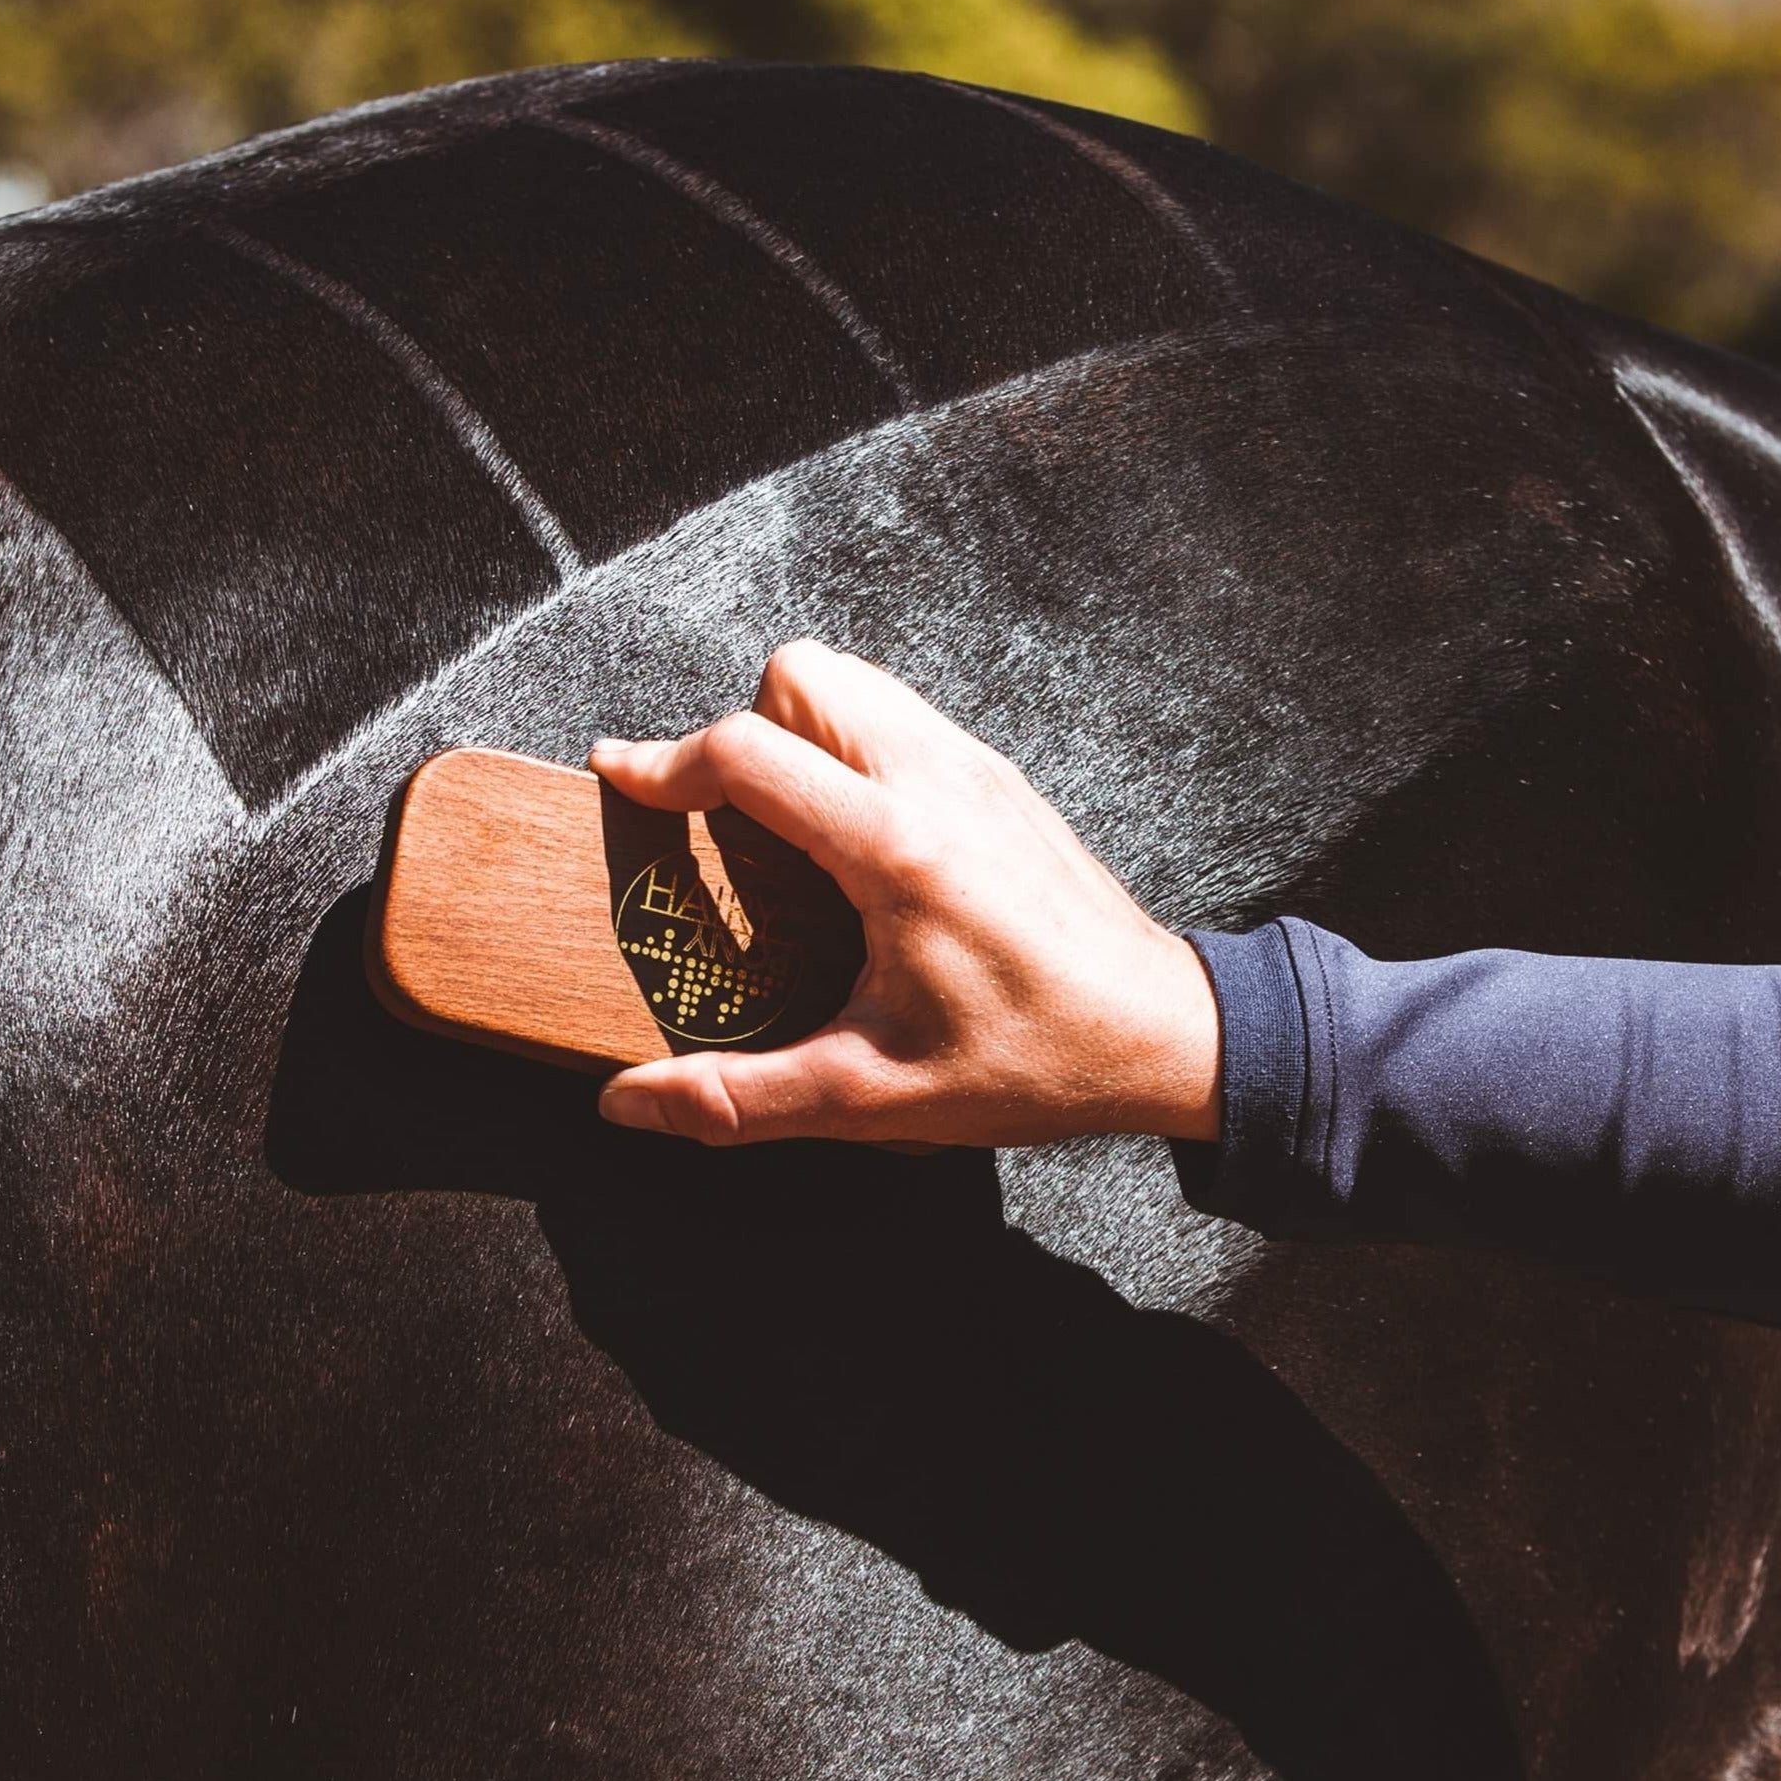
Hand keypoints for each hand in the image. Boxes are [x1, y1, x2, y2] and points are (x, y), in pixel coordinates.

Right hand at [588, 642, 1219, 1148]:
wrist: (1161, 1036)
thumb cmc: (1031, 1061)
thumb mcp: (873, 1096)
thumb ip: (741, 1099)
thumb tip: (630, 1105)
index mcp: (895, 850)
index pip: (747, 753)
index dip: (663, 762)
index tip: (618, 778)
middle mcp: (935, 781)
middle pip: (801, 675)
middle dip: (737, 729)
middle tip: (718, 816)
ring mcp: (974, 767)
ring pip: (853, 680)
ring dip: (796, 726)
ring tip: (779, 820)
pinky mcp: (998, 776)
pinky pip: (899, 714)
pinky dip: (850, 743)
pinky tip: (848, 832)